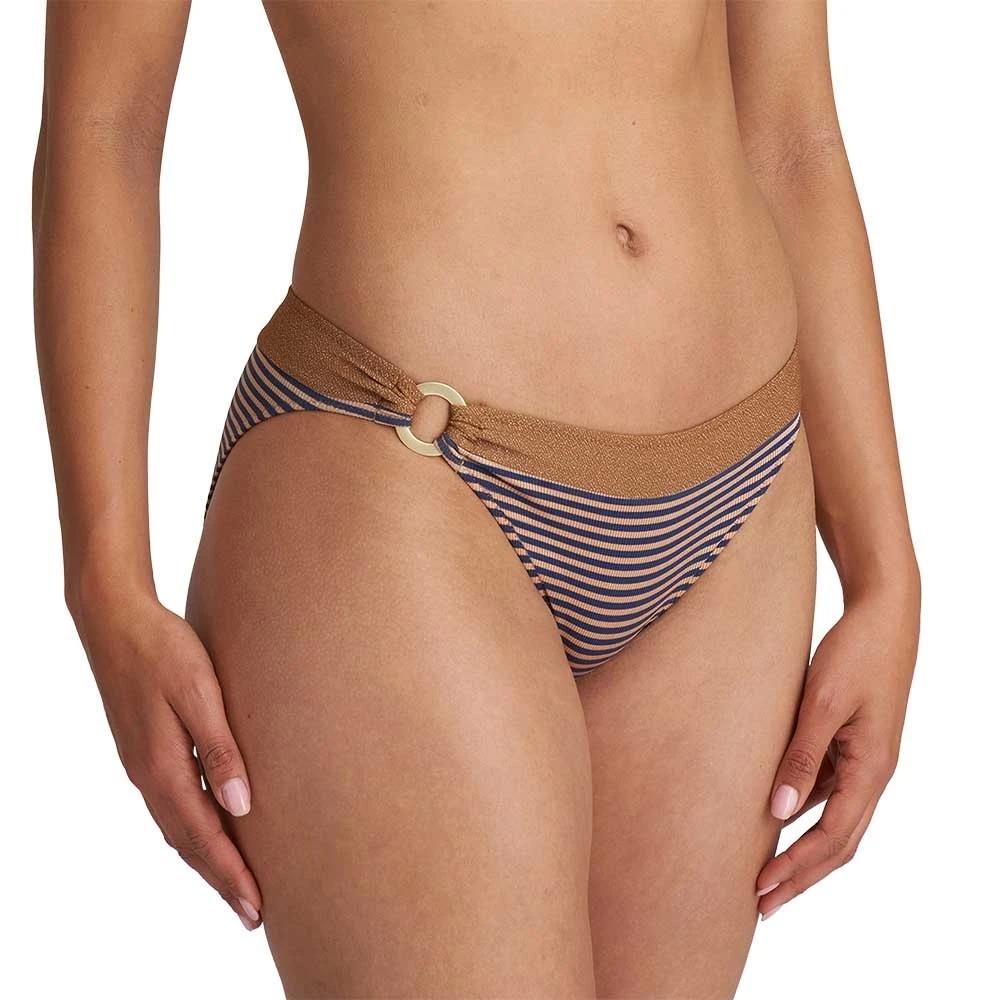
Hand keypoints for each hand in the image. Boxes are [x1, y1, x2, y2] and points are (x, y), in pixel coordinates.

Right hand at [71, 585, 261, 930]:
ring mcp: (142, 766)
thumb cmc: (163, 649)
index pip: (204, 837)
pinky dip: (190, 832)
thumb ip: (220, 748)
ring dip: (205, 860)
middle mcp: (149, 776)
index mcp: (163, 767)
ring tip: (233, 883)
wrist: (115, 620)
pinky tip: (206, 831)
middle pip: (188, 844)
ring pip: (177, 829)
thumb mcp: (199, 692)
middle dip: (221, 880)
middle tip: (252, 913)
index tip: (256, 906)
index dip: (231, 874)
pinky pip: (169, 808)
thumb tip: (241, 806)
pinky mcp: (144, 751)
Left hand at [755, 578, 919, 917]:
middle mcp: (873, 773)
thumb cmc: (855, 652)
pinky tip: (774, 818)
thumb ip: (801, 755)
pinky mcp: (852, 744)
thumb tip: (779, 811)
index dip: (797, 867)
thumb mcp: (822, 701)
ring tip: (765, 873)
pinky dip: (804, 814)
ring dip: (802, 851)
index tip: (762, 890)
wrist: (884, 615)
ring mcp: (864, 760)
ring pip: (834, 821)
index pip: (833, 837)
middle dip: (801, 876)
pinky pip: (828, 792)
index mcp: (872, 768)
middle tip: (761, 904)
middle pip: (838, 842)